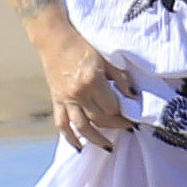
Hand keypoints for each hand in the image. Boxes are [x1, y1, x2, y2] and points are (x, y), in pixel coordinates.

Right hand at [40, 31, 138, 152]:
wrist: (54, 39)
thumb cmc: (82, 46)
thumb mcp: (105, 59)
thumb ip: (119, 78)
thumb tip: (132, 95)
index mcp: (92, 81)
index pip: (111, 107)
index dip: (124, 113)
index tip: (133, 116)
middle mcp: (79, 94)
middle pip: (99, 119)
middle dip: (115, 125)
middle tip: (128, 128)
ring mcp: (66, 99)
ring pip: (82, 127)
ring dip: (96, 139)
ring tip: (109, 146)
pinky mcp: (56, 100)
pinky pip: (62, 123)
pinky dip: (70, 137)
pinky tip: (79, 147)